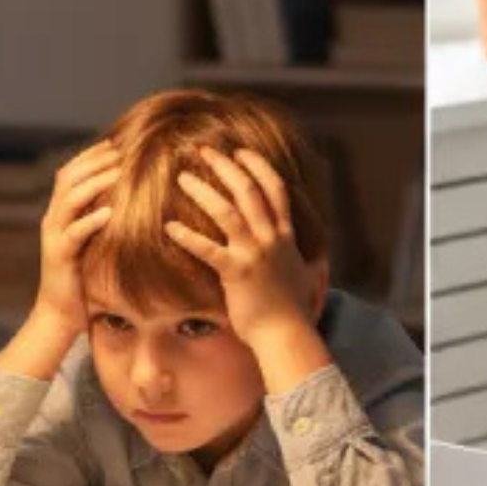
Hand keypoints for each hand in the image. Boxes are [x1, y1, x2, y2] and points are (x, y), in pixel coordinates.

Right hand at [32, 141, 119, 336]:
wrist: (60, 313)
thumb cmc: (84, 278)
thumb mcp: (95, 242)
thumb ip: (103, 220)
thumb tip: (130, 199)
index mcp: (61, 213)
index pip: (70, 173)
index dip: (90, 155)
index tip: (116, 142)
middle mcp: (53, 219)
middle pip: (67, 178)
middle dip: (94, 161)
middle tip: (121, 150)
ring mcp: (54, 237)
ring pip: (69, 200)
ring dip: (94, 183)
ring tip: (119, 172)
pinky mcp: (60, 257)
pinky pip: (74, 234)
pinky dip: (90, 221)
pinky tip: (109, 213)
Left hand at [167, 147, 319, 350]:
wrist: (286, 333)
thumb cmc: (293, 309)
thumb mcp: (308, 276)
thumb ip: (308, 260)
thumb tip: (318, 257)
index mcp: (286, 236)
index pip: (275, 190)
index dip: (258, 166)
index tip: (240, 151)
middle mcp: (271, 239)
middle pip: (249, 191)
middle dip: (226, 166)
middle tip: (204, 151)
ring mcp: (254, 254)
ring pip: (227, 212)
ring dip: (203, 191)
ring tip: (183, 178)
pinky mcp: (235, 272)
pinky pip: (207, 248)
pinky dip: (187, 236)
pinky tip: (169, 227)